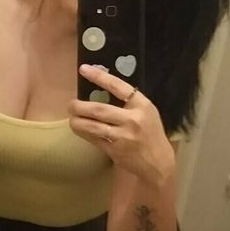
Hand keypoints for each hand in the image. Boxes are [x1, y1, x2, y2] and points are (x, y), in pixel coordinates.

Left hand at [67, 64, 175, 186]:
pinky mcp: (115, 151)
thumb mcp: (146, 111)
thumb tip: (100, 87)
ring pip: (93, 126)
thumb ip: (128, 101)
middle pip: (99, 109)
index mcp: (142, 105)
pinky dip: (84, 133)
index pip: (117, 86)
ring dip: (77, 121)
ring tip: (71, 117)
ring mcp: (123, 136)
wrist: (158, 161)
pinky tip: (79, 129)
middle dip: (80, 106)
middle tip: (71, 104)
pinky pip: (94, 139)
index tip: (83, 69)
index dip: (99, 76)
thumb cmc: (150, 132)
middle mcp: (133, 119)